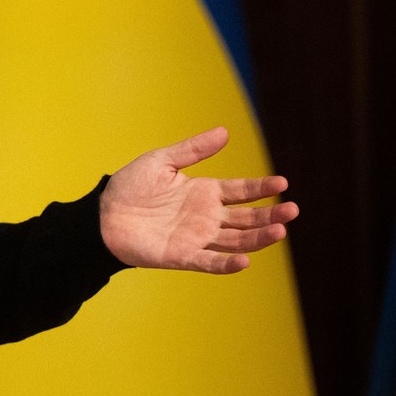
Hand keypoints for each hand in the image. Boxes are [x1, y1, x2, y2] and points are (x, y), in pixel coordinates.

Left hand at [98, 127, 297, 273]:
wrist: (102, 215)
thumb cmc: (130, 187)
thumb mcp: (162, 161)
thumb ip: (193, 150)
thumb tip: (225, 132)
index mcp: (204, 192)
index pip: (242, 191)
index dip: (262, 188)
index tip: (283, 183)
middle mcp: (206, 217)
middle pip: (247, 218)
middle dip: (271, 215)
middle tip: (293, 210)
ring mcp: (197, 238)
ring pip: (236, 240)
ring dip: (258, 238)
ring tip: (280, 230)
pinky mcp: (182, 256)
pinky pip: (209, 261)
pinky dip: (227, 264)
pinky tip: (245, 260)